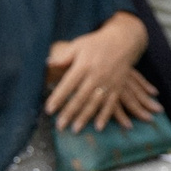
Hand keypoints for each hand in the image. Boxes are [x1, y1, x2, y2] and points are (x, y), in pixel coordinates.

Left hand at [44, 11, 158, 132]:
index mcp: (84, 65)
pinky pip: (112, 104)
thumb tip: (46, 63)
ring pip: (95, 103)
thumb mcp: (79, 45)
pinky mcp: (118, 87)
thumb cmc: (96, 43)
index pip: (68, 84)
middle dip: (70, 112)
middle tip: (60, 126)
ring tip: (75, 129)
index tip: (49, 110)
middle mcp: (97, 75)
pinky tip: (98, 127)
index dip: (58, 97)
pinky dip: (105, 116)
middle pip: (81, 97)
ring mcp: (109, 82)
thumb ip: (64, 57)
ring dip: (85, 117)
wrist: (124, 41)